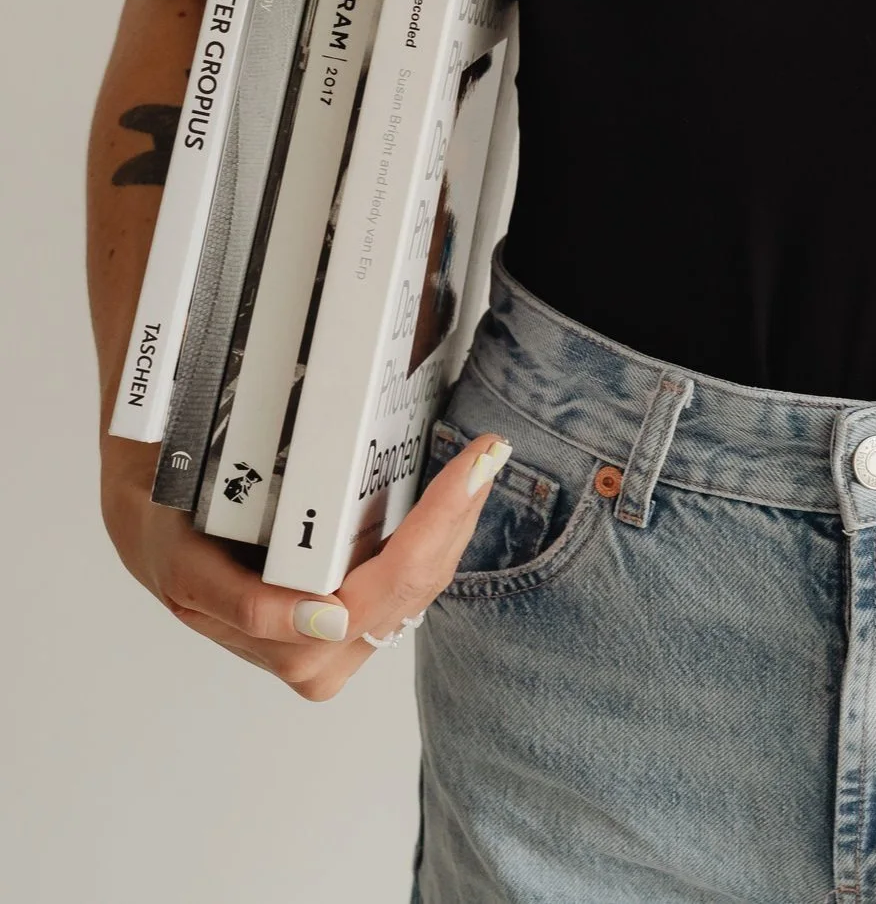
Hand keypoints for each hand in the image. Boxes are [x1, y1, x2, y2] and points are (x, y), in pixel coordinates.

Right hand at [100, 429, 511, 700]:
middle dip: (456, 516)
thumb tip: (326, 622)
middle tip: (487, 451)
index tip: (469, 469)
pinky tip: (463, 494)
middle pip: (411, 586)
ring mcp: (342, 640)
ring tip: (483, 461)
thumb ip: (244, 605)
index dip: (430, 531)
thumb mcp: (186, 569)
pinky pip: (415, 583)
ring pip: (422, 586)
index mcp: (279, 637)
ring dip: (457, 523)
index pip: (380, 589)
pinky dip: (442, 535)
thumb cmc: (173, 538)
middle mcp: (317, 653)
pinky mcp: (357, 621)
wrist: (159, 532)